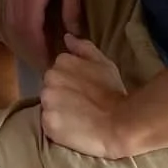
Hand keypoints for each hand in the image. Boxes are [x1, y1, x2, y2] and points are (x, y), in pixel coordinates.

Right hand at [2, 0, 85, 71]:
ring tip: (36, 52)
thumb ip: (72, 9)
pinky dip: (16, 26)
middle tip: (43, 64)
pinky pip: (8, 10)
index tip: (49, 64)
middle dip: (27, 49)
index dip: (37, 49)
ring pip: (8, 20)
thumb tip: (73, 36)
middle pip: (15, 28)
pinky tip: (28, 33)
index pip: (29, 28)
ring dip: (20, 39)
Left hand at [39, 36, 129, 157]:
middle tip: (80, 106)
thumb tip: (67, 37)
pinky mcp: (48, 123)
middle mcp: (50, 78)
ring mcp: (47, 101)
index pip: (57, 71)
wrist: (119, 125)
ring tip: (76, 118)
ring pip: (47, 105)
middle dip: (61, 95)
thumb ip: (84, 48)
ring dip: (57, 111)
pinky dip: (57, 128)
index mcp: (61, 62)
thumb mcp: (103, 64)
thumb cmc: (114, 93)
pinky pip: (48, 124)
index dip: (71, 83)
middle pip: (50, 87)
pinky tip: (72, 129)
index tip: (83, 92)